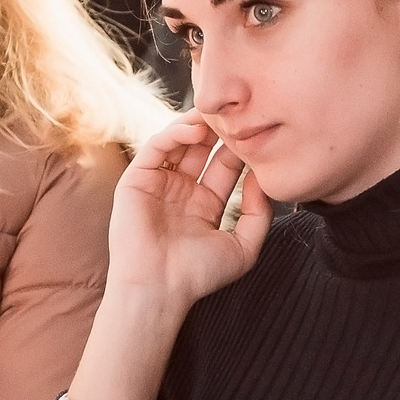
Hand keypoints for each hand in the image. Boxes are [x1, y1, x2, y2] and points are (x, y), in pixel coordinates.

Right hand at [106, 112, 271, 315]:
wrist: (159, 288)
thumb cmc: (198, 275)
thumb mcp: (243, 247)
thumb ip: (259, 214)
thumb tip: (262, 179)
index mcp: (205, 204)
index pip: (224, 165)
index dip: (239, 148)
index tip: (258, 133)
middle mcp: (181, 190)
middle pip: (203, 149)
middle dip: (219, 130)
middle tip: (238, 112)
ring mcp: (158, 183)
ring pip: (179, 142)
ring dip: (198, 125)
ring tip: (217, 114)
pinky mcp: (137, 180)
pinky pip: (157, 147)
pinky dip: (174, 132)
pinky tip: (194, 128)